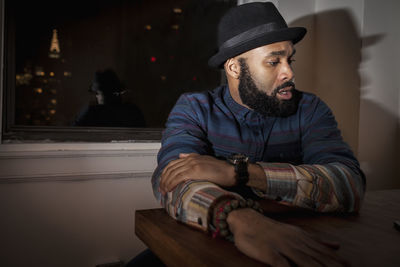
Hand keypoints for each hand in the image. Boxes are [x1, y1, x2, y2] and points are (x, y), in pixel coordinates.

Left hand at [160, 153, 234, 193]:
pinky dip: (171, 183)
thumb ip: (193, 158)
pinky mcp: (195, 170)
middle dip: (163, 179)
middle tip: (161, 189)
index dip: (166, 173)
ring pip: (173, 173)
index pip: (173, 164)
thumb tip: (181, 156)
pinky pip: (178, 177)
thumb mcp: (205, 161)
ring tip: (163, 192)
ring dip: (166, 183)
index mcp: (192, 157)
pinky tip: (169, 189)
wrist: (232, 172)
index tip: (163, 182)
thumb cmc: (222, 170)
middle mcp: (190, 159)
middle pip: (171, 168)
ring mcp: (192, 164)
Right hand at [228, 209, 345, 266]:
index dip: (337, 262)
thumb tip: (337, 245)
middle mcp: (296, 243)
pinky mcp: (271, 254)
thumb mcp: (296, 232)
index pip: (325, 253)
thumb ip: (317, 240)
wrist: (246, 220)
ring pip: (305, 263)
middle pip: (318, 259)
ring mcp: (283, 248)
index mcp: (304, 238)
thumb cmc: (272, 230)